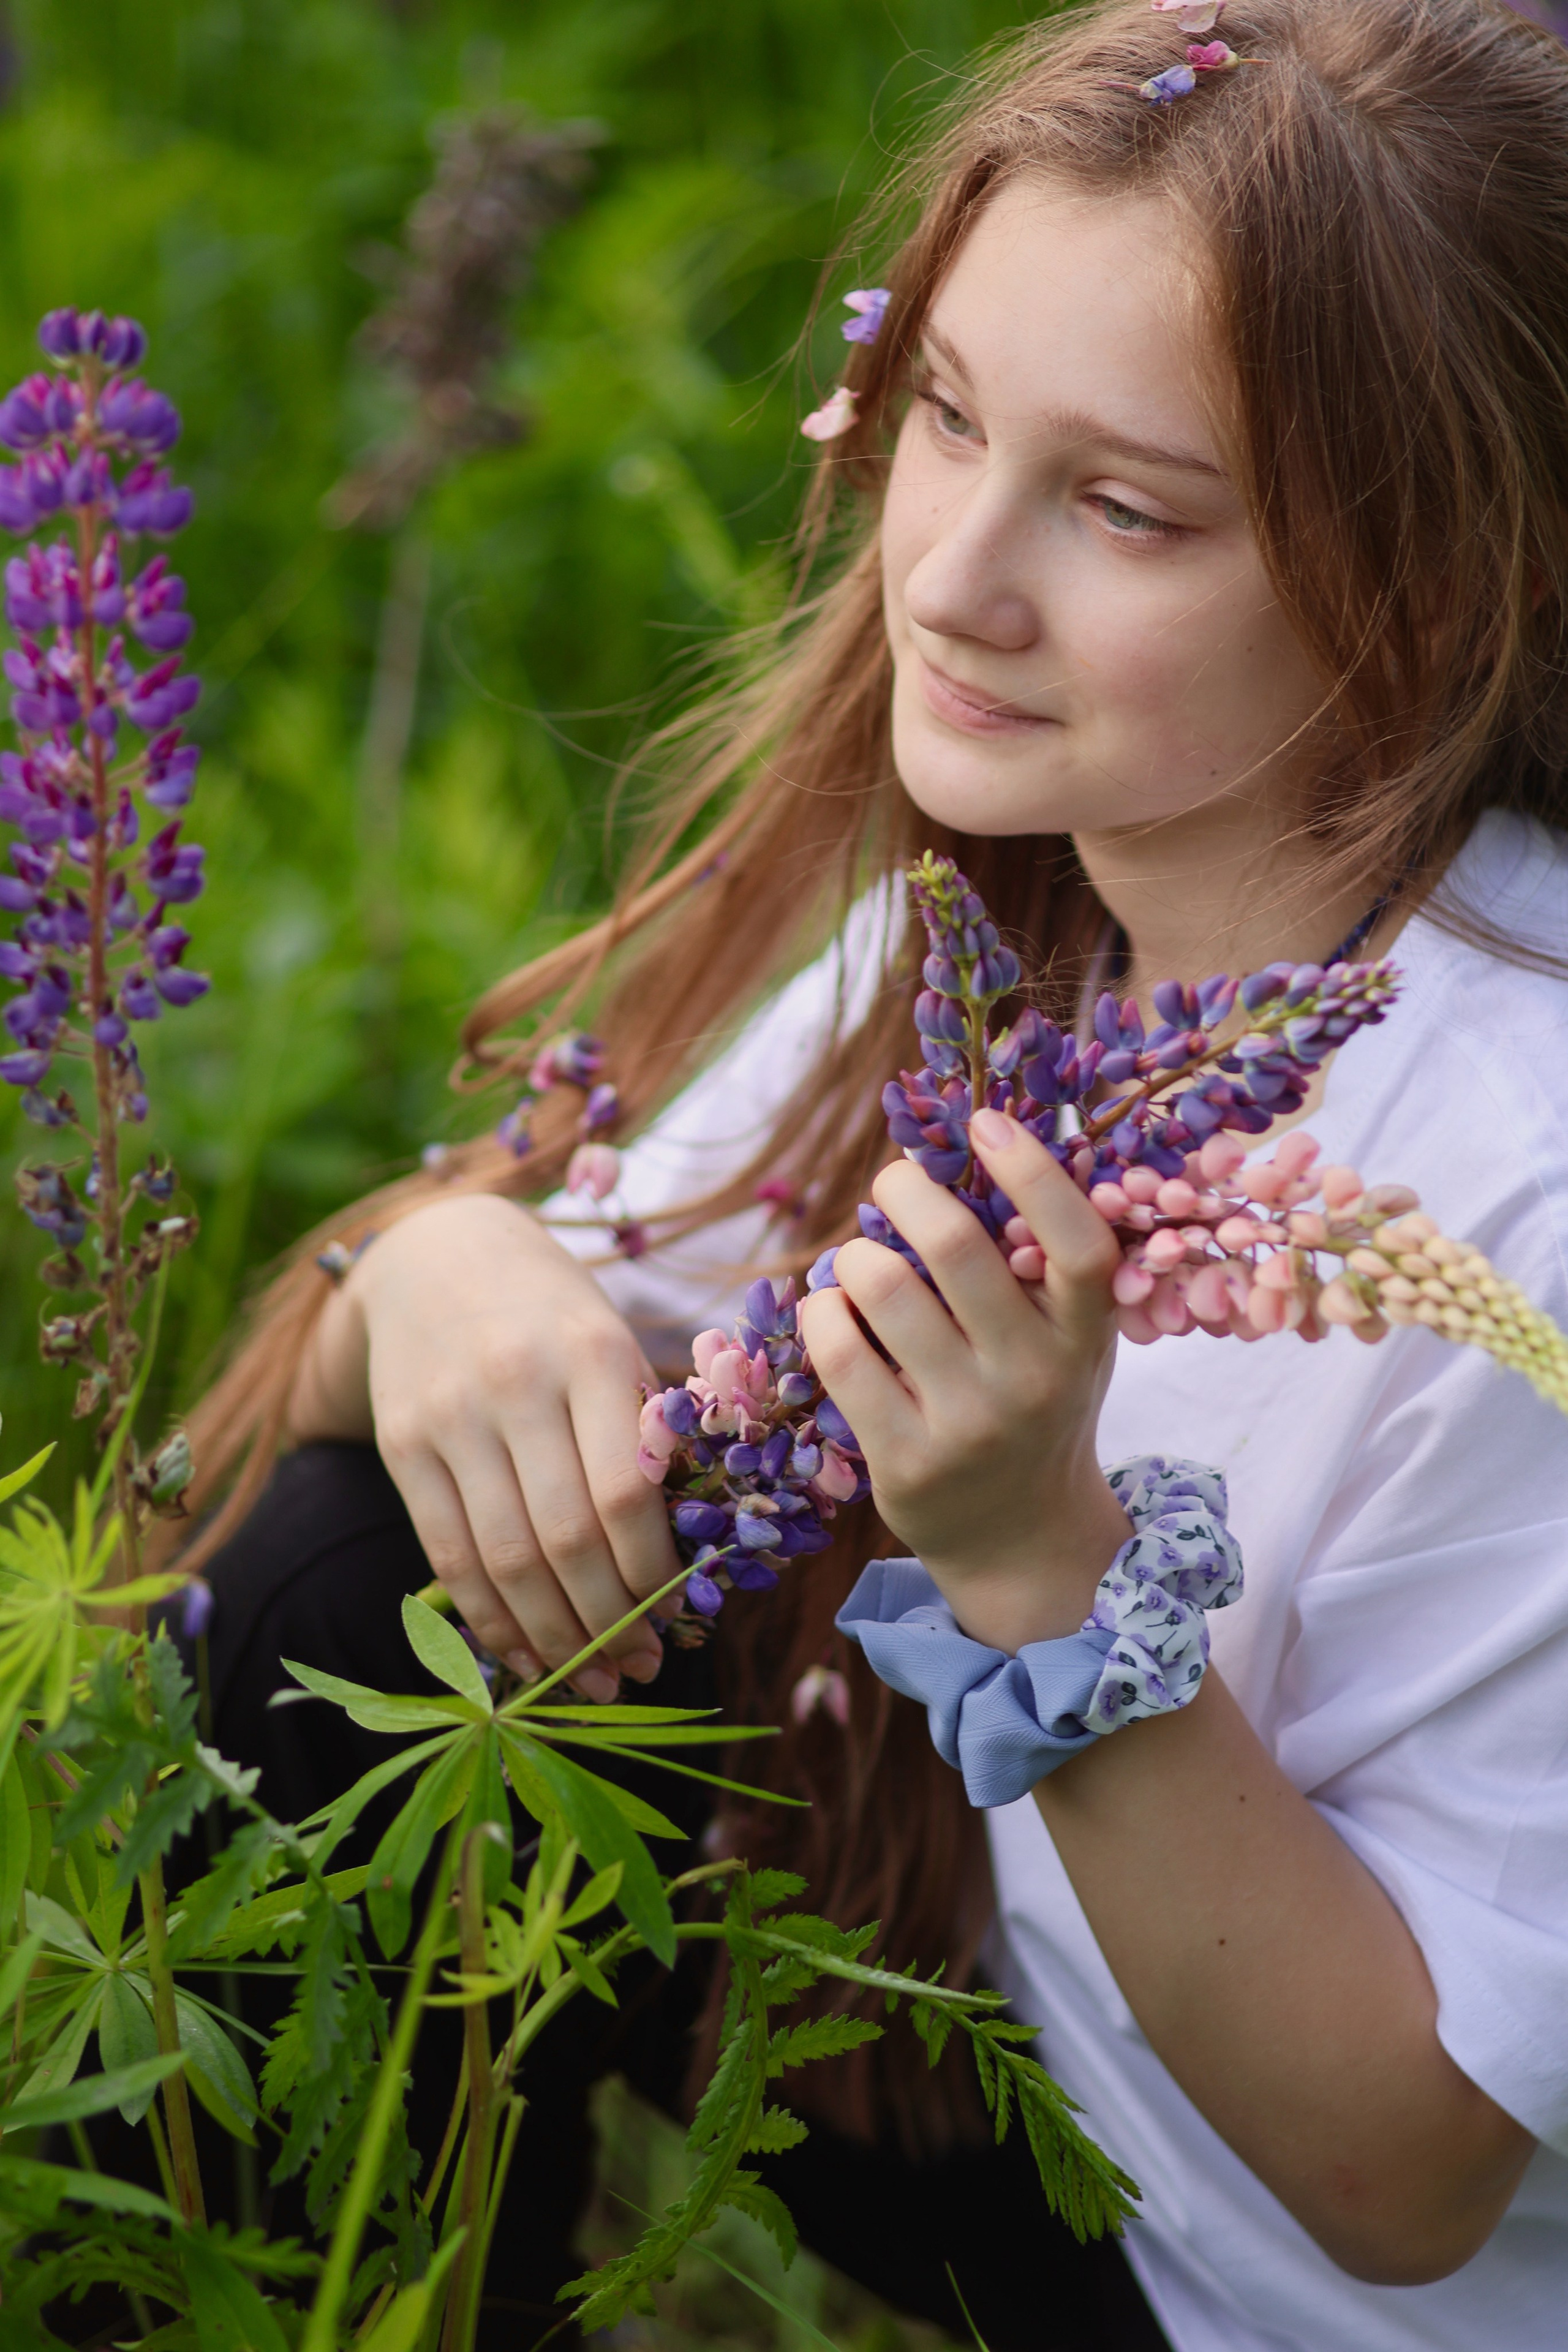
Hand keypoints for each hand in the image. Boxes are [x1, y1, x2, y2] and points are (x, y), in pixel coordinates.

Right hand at [289, 1192, 676, 1700]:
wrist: (438, 1254)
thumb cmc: (554, 1315)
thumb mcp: (613, 1345)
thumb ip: (646, 1435)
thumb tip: (686, 1563)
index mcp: (592, 1352)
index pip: (626, 1491)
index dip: (651, 1573)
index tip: (679, 1621)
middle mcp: (516, 1382)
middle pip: (564, 1536)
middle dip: (609, 1621)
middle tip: (641, 1668)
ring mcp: (450, 1416)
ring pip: (503, 1559)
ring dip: (553, 1637)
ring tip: (592, 1678)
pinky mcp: (400, 1444)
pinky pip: (447, 1554)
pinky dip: (490, 1619)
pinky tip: (525, 1654)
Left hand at [799, 1110, 1130, 1650]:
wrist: (1023, 1538)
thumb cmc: (1037, 1403)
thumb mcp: (1069, 1339)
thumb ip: (1043, 1264)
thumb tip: (979, 1140)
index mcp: (1085, 1336)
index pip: (1076, 1242)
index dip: (1032, 1172)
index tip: (985, 1122)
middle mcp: (1033, 1379)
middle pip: (957, 1249)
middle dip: (906, 1188)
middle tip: (893, 1179)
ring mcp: (968, 1424)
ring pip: (883, 1290)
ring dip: (857, 1254)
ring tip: (862, 1262)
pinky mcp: (904, 1461)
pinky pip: (840, 1353)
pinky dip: (824, 1310)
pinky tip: (833, 1310)